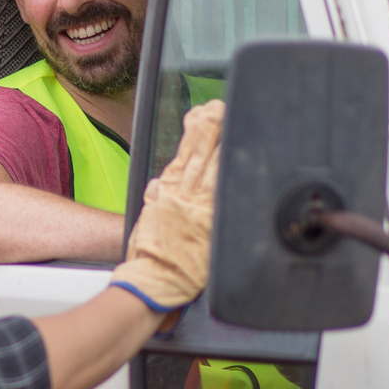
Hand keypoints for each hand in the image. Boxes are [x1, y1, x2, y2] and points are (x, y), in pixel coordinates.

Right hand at [111, 101, 222, 311]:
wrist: (154, 280)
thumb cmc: (148, 254)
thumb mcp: (146, 217)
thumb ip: (157, 197)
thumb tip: (161, 184)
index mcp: (166, 193)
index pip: (183, 154)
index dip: (194, 132)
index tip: (202, 113)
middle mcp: (184, 197)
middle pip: (201, 156)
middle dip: (211, 129)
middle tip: (221, 108)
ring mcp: (200, 210)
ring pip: (214, 170)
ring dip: (223, 146)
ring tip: (232, 125)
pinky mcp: (213, 227)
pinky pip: (226, 199)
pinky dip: (232, 180)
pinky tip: (242, 166)